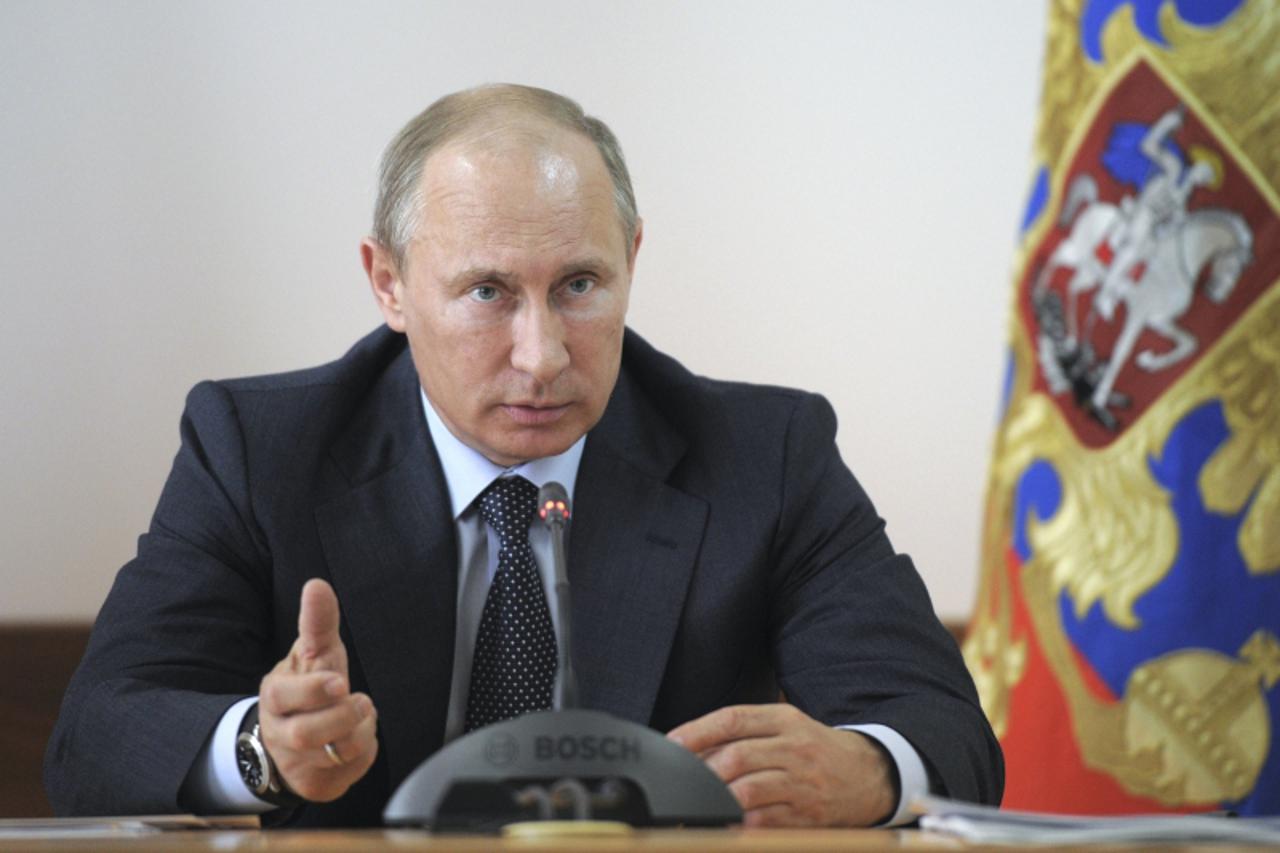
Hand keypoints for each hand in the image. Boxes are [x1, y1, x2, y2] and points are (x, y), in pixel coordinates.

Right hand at [258, 579, 378, 801]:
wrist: (290, 738)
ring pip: (335, 755)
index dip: (313, 691)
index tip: (339, 681)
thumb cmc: (308, 686)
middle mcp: (280, 733)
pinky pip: (351, 773)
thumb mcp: (314, 652)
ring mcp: (296, 763)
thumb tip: (317, 584)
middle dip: (343, 716)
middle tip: (360, 700)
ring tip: (360, 713)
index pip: (284, 696)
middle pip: (307, 734)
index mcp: (276, 696)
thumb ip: (317, 621)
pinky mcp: (317, 784)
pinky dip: (363, 753)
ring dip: (359, 732)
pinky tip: (355, 738)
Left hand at [667, 704, 895, 826]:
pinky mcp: (808, 815)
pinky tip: (727, 822)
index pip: (733, 719)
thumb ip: (745, 733)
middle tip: (684, 782)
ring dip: (718, 799)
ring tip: (701, 803)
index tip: (672, 745)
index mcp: (784, 720)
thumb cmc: (815, 750)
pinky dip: (740, 823)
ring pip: (749, 790)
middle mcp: (794, 748)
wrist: (869, 773)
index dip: (697, 732)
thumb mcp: (787, 727)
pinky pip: (765, 821)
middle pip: (737, 756)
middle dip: (704, 772)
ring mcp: (803, 783)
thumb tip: (694, 747)